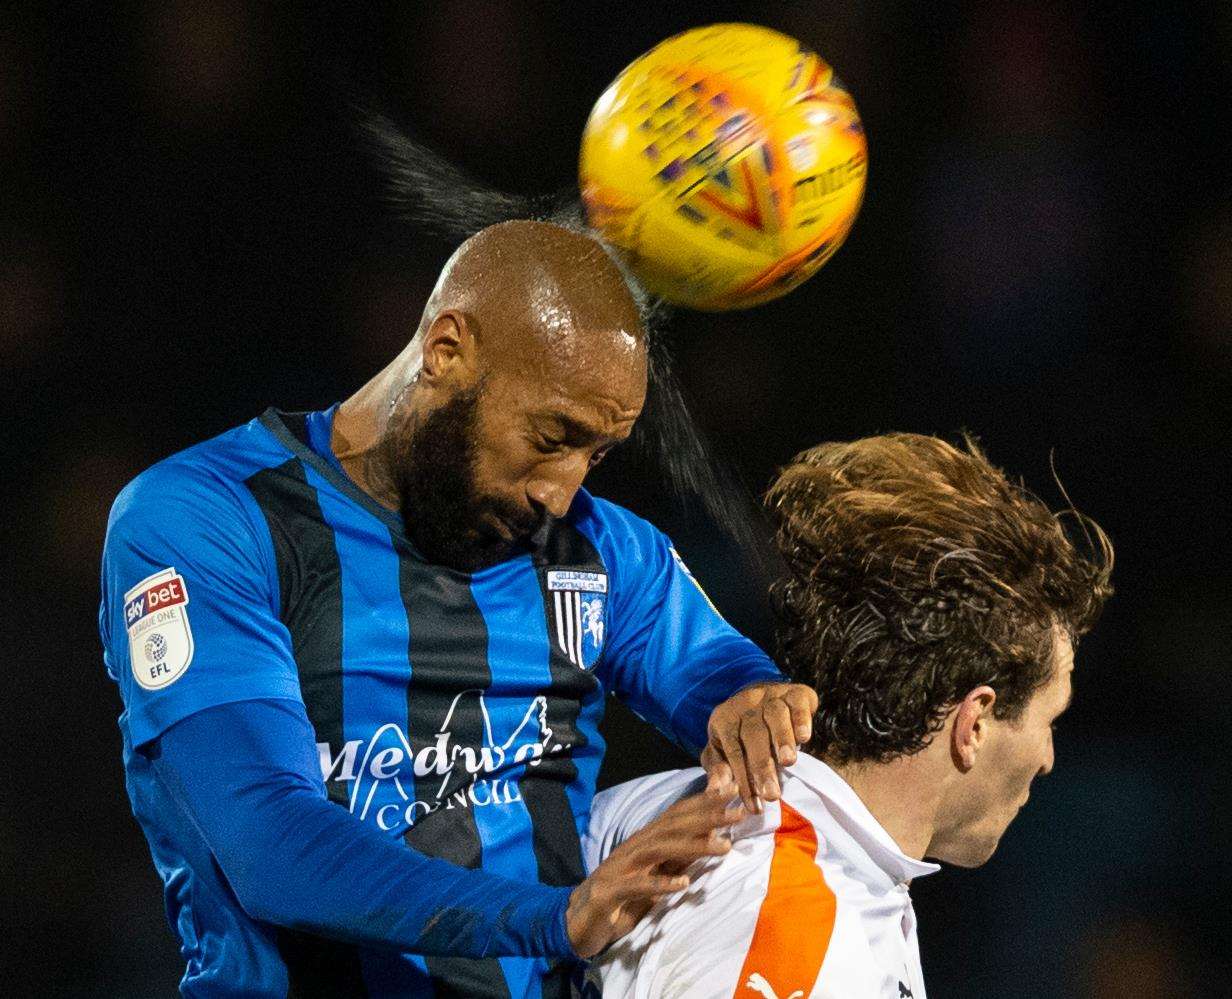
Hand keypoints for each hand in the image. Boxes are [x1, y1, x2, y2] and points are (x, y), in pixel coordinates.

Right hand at [565, 779, 743, 957]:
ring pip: (659, 850)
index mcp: (645, 843)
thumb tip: (712, 836)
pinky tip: (683, 883)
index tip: (734, 791)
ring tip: (724, 846)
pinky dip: (660, 883)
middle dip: (707, 817)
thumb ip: (679, 856)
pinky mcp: (609, 893)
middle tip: (739, 811)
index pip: (677, 816)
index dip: (704, 802)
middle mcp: (634, 849)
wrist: (577, 922)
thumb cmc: (621, 898)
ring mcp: (620, 868)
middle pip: (672, 827)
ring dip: (693, 846)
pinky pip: (637, 886)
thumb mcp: (656, 875)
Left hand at [700, 682, 817, 811]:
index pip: (733, 751)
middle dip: (762, 765)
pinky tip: (803, 737)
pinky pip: (797, 702)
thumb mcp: (722, 748)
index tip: (754, 806)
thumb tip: (716, 790)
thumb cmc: (741, 732)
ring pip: (775, 715)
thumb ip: (718, 768)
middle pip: (753, 734)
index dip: (743, 780)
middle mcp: (746, 704)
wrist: (761, 697)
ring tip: (788, 763)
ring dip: (781, 739)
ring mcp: (771, 695)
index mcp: (725, 718)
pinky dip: (801, 718)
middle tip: (772, 794)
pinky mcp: (795, 692)